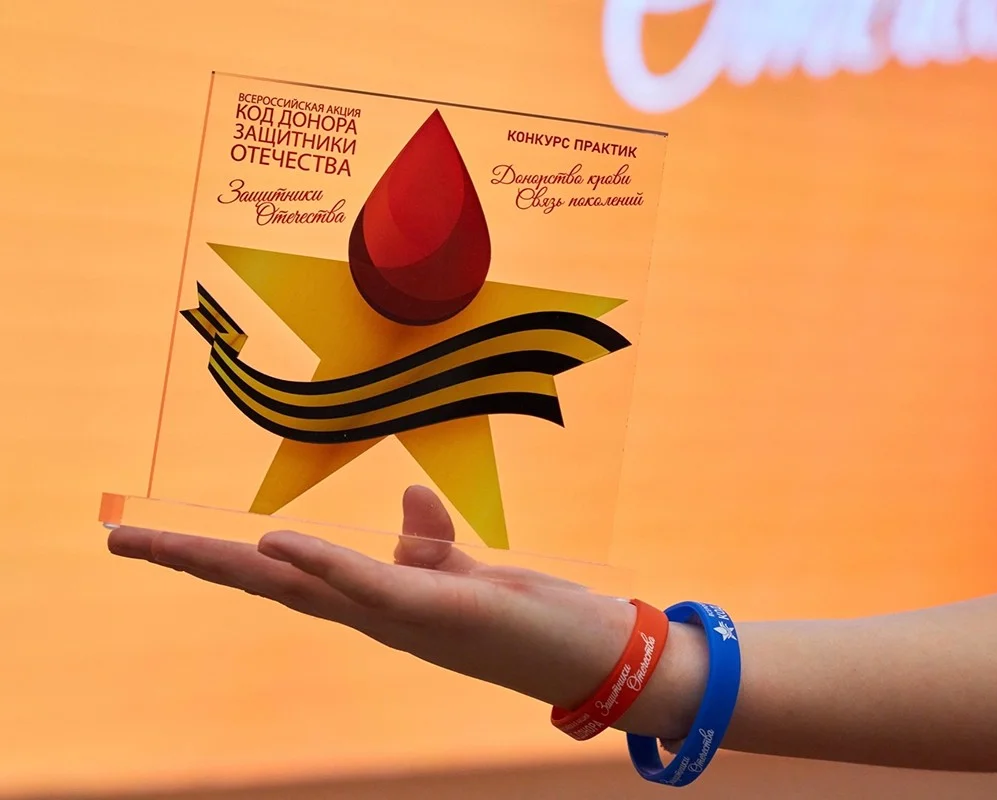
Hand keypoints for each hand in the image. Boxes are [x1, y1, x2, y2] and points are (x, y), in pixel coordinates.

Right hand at [106, 485, 702, 737]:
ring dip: (226, 563)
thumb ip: (432, 544)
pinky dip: (322, 564)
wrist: (593, 655)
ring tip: (153, 543)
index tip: (163, 538)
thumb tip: (409, 500)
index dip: (225, 556)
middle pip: (269, 586)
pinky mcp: (438, 611)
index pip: (288, 576)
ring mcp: (401, 619)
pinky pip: (369, 584)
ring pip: (299, 589)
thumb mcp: (469, 571)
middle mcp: (376, 616)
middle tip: (117, 541)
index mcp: (377, 602)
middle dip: (193, 563)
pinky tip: (275, 543)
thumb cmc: (527, 615)